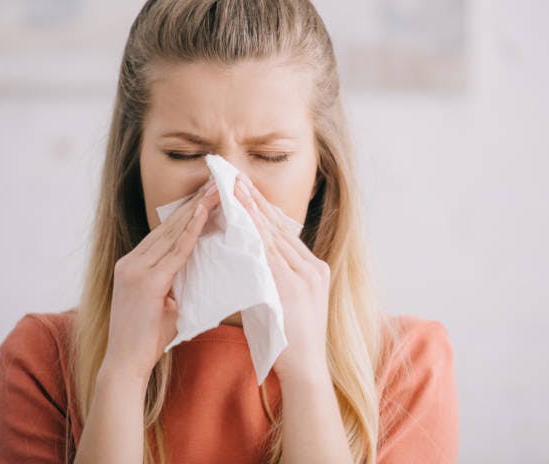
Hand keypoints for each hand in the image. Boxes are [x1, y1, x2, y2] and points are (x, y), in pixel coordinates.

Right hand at [101, 177, 220, 384]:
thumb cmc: (147, 339)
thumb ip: (177, 281)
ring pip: (172, 233)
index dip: (187, 212)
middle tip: (216, 182)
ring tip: (216, 190)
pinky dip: (191, 231)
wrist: (125, 365)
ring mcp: (134, 269)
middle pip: (168, 225)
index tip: (207, 194)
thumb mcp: (164, 303)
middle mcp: (131, 261)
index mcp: (134, 264)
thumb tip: (203, 268)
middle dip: (195, 202)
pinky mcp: (144, 281)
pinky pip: (174, 252)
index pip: (165, 232)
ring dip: (197, 209)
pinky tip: (204, 214)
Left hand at [234, 174, 330, 383]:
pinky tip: (241, 220)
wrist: (306, 370)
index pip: (284, 233)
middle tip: (237, 178)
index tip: (247, 190)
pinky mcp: (294, 287)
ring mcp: (305, 277)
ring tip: (235, 190)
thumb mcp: (285, 303)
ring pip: (273, 237)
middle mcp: (312, 268)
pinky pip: (270, 255)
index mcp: (313, 269)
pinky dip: (254, 235)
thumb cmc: (289, 342)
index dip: (264, 210)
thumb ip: (272, 280)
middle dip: (256, 202)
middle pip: (279, 228)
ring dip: (252, 211)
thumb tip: (247, 262)